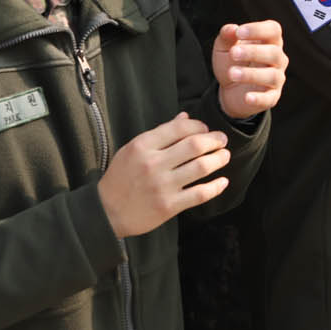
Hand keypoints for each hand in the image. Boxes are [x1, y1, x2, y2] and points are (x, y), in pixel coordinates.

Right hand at [97, 113, 230, 237]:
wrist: (106, 212)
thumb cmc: (120, 177)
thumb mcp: (133, 149)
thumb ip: (160, 133)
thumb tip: (185, 117)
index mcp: (142, 146)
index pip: (179, 128)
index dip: (199, 126)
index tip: (205, 129)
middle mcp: (153, 164)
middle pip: (195, 145)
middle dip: (215, 140)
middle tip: (222, 140)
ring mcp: (162, 186)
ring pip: (201, 167)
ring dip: (219, 159)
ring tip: (225, 156)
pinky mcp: (168, 206)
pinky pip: (200, 194)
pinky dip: (216, 187)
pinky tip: (223, 181)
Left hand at [214, 20, 286, 119]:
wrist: (230, 88)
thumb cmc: (232, 61)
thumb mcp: (224, 48)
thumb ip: (226, 37)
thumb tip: (231, 29)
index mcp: (269, 41)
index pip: (273, 30)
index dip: (258, 29)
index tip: (239, 32)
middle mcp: (278, 58)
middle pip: (274, 52)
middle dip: (253, 52)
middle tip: (233, 53)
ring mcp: (277, 78)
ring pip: (272, 75)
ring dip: (251, 74)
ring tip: (232, 73)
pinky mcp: (271, 97)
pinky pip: (268, 98)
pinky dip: (258, 98)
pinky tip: (247, 97)